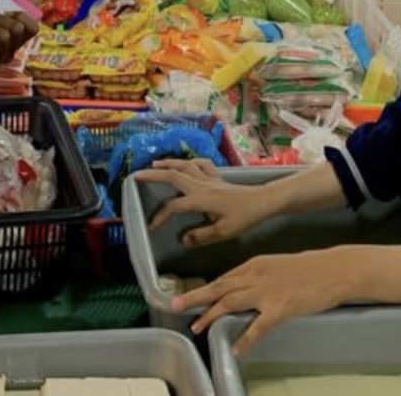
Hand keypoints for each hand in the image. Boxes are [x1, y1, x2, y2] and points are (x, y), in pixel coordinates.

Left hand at [0, 11, 39, 74]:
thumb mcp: (0, 14)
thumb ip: (21, 4)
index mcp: (19, 40)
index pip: (33, 28)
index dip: (22, 16)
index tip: (8, 14)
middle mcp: (12, 52)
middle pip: (17, 29)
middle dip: (2, 19)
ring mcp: (0, 61)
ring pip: (4, 36)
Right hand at [134, 159, 272, 246]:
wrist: (264, 201)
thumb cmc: (245, 217)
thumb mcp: (223, 232)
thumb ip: (201, 236)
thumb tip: (183, 239)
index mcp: (201, 200)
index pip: (173, 206)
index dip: (160, 217)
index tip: (152, 228)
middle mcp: (202, 185)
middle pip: (173, 176)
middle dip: (153, 175)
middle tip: (136, 176)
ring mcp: (210, 179)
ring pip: (185, 166)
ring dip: (168, 164)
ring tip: (154, 165)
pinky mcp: (218, 177)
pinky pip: (200, 164)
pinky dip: (189, 162)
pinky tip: (185, 164)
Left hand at [175, 249, 353, 355]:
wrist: (334, 270)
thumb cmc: (310, 268)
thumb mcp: (278, 265)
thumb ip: (258, 276)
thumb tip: (243, 288)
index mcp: (255, 264)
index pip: (224, 277)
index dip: (205, 288)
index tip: (190, 297)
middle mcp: (256, 275)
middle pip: (219, 287)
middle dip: (195, 297)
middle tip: (174, 305)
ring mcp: (267, 292)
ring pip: (230, 302)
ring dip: (210, 315)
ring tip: (196, 327)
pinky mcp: (280, 308)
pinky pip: (257, 327)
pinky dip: (244, 339)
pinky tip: (235, 350)